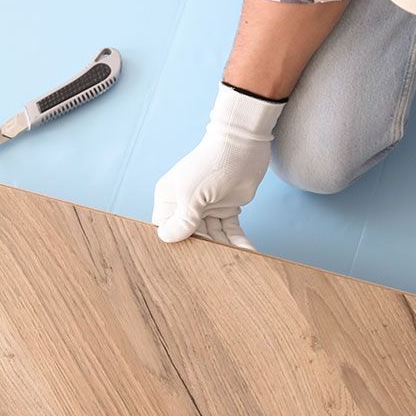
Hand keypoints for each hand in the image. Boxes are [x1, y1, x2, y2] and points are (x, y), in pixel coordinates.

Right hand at [153, 85, 283, 249]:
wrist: (243, 145)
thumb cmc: (210, 164)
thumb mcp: (191, 196)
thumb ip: (182, 221)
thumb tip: (167, 239)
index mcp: (169, 199)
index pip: (166, 229)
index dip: (175, 245)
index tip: (185, 263)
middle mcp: (185, 205)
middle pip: (192, 236)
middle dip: (204, 250)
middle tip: (213, 270)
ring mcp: (207, 207)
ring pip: (214, 236)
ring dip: (224, 248)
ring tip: (234, 263)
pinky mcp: (227, 208)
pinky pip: (231, 231)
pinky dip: (239, 242)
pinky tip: (249, 252)